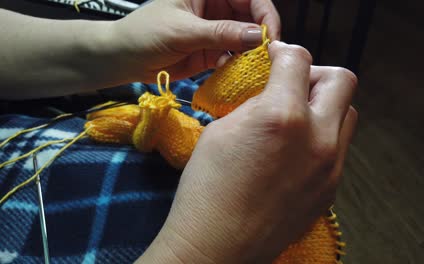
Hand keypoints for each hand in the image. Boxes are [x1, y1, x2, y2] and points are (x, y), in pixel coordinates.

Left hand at [110, 0, 279, 81]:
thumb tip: (256, 36)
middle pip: (252, 18)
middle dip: (261, 36)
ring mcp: (215, 32)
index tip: (269, 36)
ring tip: (255, 69)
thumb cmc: (144, 34)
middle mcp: (216, 9)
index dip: (264, 14)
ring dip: (251, 54)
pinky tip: (236, 74)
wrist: (123, 59)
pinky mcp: (211, 53)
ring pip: (245, 40)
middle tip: (268, 57)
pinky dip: (237, 66)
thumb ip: (221, 33)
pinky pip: (233, 58)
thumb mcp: (184, 31)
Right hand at [136, 41, 357, 263]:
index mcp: (282, 115)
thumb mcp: (223, 129)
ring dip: (326, 107)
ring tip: (298, 118)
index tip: (275, 59)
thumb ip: (256, 103)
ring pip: (347, 114)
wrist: (216, 244)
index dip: (283, 53)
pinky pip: (339, 148)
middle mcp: (316, 137)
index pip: (299, 60)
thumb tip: (272, 92)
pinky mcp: (331, 189)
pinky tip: (297, 151)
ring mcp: (330, 166)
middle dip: (316, 74)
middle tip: (293, 86)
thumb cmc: (207, 187)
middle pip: (342, 80)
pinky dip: (323, 138)